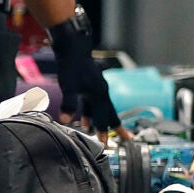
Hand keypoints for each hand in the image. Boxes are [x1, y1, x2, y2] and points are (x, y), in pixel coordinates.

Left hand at [49, 9, 119, 131]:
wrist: (73, 48)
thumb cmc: (72, 66)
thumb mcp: (69, 85)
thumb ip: (70, 103)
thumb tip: (66, 120)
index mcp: (99, 94)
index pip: (104, 117)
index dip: (104, 131)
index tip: (106, 144)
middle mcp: (102, 92)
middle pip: (111, 113)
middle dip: (117, 127)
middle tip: (127, 138)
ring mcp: (97, 88)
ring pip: (103, 109)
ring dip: (102, 121)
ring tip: (101, 133)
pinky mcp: (91, 86)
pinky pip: (94, 104)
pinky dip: (92, 113)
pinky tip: (85, 120)